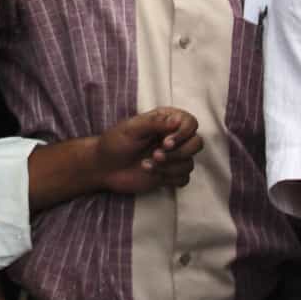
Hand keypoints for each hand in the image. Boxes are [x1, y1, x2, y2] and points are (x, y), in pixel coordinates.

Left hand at [87, 106, 203, 193]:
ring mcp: (172, 157)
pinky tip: (150, 173)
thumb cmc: (115, 142)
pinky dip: (169, 178)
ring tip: (146, 164)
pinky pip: (183, 178)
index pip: (191, 123)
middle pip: (196, 144)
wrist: (104, 167)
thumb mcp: (131, 128)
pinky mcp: (169, 174)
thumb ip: (155, 123)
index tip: (166, 142)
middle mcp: (173, 138)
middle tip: (156, 155)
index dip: (183, 134)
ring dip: (169, 166)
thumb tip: (177, 120)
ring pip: (189, 163)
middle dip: (178, 152)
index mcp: (166, 121)